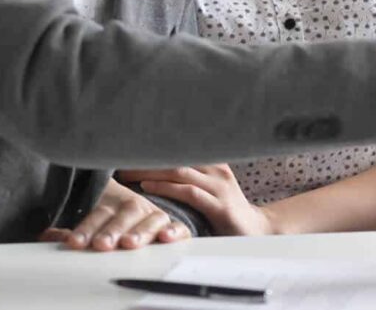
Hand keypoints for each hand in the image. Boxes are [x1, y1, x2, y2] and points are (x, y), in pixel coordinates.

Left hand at [38, 177, 189, 250]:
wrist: (136, 217)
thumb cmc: (109, 224)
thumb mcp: (87, 226)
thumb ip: (70, 232)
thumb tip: (48, 236)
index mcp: (111, 203)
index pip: (98, 213)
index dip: (86, 227)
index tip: (74, 242)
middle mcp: (134, 206)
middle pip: (125, 214)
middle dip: (113, 229)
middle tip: (102, 244)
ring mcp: (154, 215)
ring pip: (151, 218)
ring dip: (140, 231)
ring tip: (129, 244)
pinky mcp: (172, 227)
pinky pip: (179, 227)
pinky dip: (175, 231)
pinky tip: (165, 238)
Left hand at [118, 164, 277, 236]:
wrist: (255, 228)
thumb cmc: (224, 209)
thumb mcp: (209, 187)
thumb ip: (189, 177)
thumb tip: (154, 170)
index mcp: (213, 162)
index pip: (178, 149)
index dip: (154, 148)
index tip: (128, 147)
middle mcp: (217, 169)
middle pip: (175, 157)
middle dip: (146, 158)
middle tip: (120, 158)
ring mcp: (219, 186)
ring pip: (179, 171)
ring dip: (150, 171)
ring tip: (126, 172)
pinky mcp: (220, 206)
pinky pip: (188, 193)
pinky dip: (166, 188)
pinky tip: (147, 187)